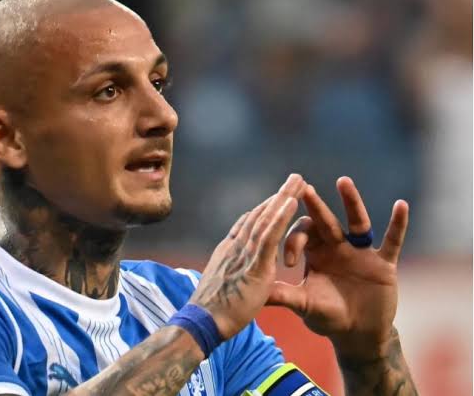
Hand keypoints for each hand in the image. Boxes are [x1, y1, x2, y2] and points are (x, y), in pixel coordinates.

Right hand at [190, 174, 306, 339]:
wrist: (204, 322)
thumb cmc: (211, 313)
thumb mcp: (222, 288)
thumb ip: (229, 276)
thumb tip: (230, 276)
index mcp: (228, 252)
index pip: (247, 225)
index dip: (263, 210)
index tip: (274, 199)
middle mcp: (235, 246)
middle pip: (259, 215)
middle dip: (277, 196)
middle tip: (294, 179)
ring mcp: (244, 253)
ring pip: (266, 219)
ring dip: (283, 197)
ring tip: (298, 181)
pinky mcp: (255, 264)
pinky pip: (270, 235)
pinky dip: (280, 216)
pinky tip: (292, 202)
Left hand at [267, 177, 408, 358]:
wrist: (357, 334)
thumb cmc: (327, 316)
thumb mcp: (303, 305)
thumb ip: (283, 296)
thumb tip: (254, 292)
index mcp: (315, 253)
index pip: (302, 234)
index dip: (294, 241)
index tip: (289, 263)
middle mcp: (337, 246)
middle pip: (325, 220)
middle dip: (315, 205)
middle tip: (303, 187)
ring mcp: (362, 252)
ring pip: (357, 222)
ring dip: (351, 202)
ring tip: (343, 182)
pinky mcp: (383, 263)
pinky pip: (393, 240)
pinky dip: (398, 224)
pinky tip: (401, 205)